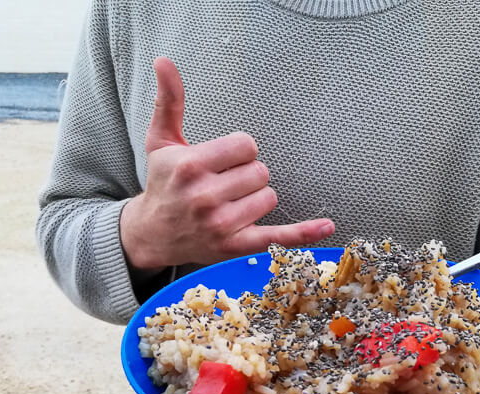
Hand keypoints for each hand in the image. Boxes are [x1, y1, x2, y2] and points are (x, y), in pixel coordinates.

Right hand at [120, 56, 334, 270]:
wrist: (152, 233)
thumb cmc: (163, 183)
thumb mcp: (160, 141)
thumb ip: (169, 101)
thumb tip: (164, 61)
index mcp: (190, 165)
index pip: (246, 146)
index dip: (239, 151)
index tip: (222, 161)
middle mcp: (204, 196)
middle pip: (260, 172)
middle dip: (247, 175)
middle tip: (223, 184)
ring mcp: (220, 224)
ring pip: (269, 198)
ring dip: (256, 198)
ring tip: (229, 204)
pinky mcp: (234, 246)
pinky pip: (277, 237)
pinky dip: (303, 233)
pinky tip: (326, 226)